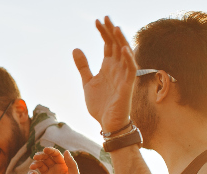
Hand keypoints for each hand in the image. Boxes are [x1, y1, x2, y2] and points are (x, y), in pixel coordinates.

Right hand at [28, 148, 85, 173]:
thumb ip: (72, 165)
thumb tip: (66, 151)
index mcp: (64, 168)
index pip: (56, 155)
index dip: (50, 151)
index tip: (45, 150)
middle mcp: (55, 171)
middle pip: (46, 159)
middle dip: (41, 155)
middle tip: (36, 156)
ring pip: (39, 166)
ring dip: (35, 163)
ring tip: (33, 166)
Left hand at [74, 16, 136, 132]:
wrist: (108, 124)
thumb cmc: (101, 104)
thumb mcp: (87, 82)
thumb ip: (83, 66)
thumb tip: (76, 48)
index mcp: (109, 66)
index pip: (108, 44)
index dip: (103, 33)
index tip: (96, 21)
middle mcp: (118, 68)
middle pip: (116, 45)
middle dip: (111, 31)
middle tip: (105, 17)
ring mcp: (124, 76)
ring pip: (125, 54)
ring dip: (120, 41)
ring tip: (114, 28)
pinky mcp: (128, 86)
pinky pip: (131, 70)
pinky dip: (129, 59)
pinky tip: (124, 49)